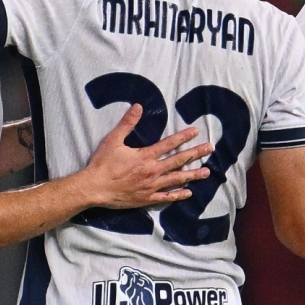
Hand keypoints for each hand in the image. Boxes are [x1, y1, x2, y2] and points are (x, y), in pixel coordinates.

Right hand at [76, 106, 211, 208]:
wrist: (94, 188)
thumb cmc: (102, 164)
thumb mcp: (113, 140)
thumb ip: (127, 123)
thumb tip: (138, 106)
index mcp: (145, 156)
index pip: (169, 144)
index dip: (183, 137)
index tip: (196, 132)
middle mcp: (152, 171)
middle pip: (178, 161)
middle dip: (195, 154)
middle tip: (210, 149)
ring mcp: (151, 186)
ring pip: (176, 179)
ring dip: (192, 175)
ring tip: (206, 173)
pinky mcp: (146, 198)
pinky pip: (166, 197)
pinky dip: (178, 195)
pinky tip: (188, 193)